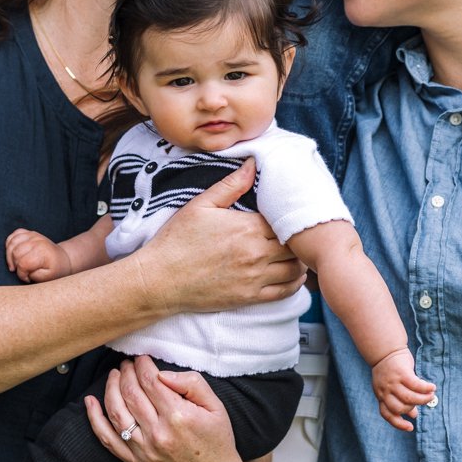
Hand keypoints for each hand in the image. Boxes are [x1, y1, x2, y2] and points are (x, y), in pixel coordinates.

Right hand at [5, 228, 66, 282]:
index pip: (23, 264)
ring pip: (12, 243)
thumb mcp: (48, 277)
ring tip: (15, 264)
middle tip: (22, 272)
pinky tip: (12, 252)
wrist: (62, 259)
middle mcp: (36, 241)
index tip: (27, 278)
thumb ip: (35, 275)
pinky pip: (14, 235)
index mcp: (42, 252)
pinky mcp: (29, 233)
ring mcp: (32, 235)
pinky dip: (9, 243)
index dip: (22, 274)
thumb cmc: (55, 269)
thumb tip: (24, 270)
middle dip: (15, 265)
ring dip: (10, 256)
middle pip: (15, 253)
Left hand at [84, 356, 253, 461]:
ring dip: (111, 388)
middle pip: (131, 393)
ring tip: (114, 375)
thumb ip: (192, 384)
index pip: (151, 381)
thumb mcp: (216, 407)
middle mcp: (158, 434)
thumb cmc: (217, 440)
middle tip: (128, 364)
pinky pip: (108, 439)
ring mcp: (144, 451)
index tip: (142, 358)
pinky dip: (94, 419)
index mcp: (179, 417)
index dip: (143, 364)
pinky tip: (90, 402)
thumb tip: (163, 373)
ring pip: (116, 412)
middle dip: (126, 372)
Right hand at [138, 158, 304, 312]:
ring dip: (301, 260)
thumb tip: (253, 164)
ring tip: (298, 253)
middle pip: (295, 244)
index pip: (284, 219)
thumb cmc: (177, 241)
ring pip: (295, 269)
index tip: (288, 213)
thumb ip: (231, 185)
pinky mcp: (250, 297)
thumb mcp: (200, 205)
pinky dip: (295, 283)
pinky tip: (295, 275)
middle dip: (299, 238)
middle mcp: (255, 253)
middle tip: (299, 233)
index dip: (289, 216)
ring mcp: (254, 277)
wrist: (160, 280)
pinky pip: (285, 292)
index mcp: (246, 227)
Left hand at [370, 348, 436, 431]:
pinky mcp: (402, 373)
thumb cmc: (390, 369)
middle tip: (422, 402)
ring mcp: (392, 382)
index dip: (398, 423)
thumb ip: (400, 399)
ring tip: (431, 395)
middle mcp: (384, 390)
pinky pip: (416, 385)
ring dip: (423, 399)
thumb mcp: (391, 386)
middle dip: (413, 408)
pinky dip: (426, 388)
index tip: (410, 427)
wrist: (385, 349)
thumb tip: (414, 415)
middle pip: (400, 408)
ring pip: (410, 398)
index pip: (387, 414)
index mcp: (380, 395)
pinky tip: (432, 387)